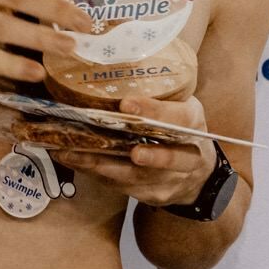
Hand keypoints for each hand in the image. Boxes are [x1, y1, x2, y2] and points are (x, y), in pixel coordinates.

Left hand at [54, 94, 212, 206]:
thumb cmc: (179, 128)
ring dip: (102, 165)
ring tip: (71, 153)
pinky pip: (121, 186)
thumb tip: (112, 73)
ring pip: (136, 177)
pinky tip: (75, 162)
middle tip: (129, 151)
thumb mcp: (178, 104)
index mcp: (192, 123)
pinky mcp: (153, 195)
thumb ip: (157, 94)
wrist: (197, 173)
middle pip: (168, 158)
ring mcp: (171, 180)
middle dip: (150, 155)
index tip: (127, 104)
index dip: (153, 111)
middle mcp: (188, 156)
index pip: (178, 117)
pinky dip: (96, 174)